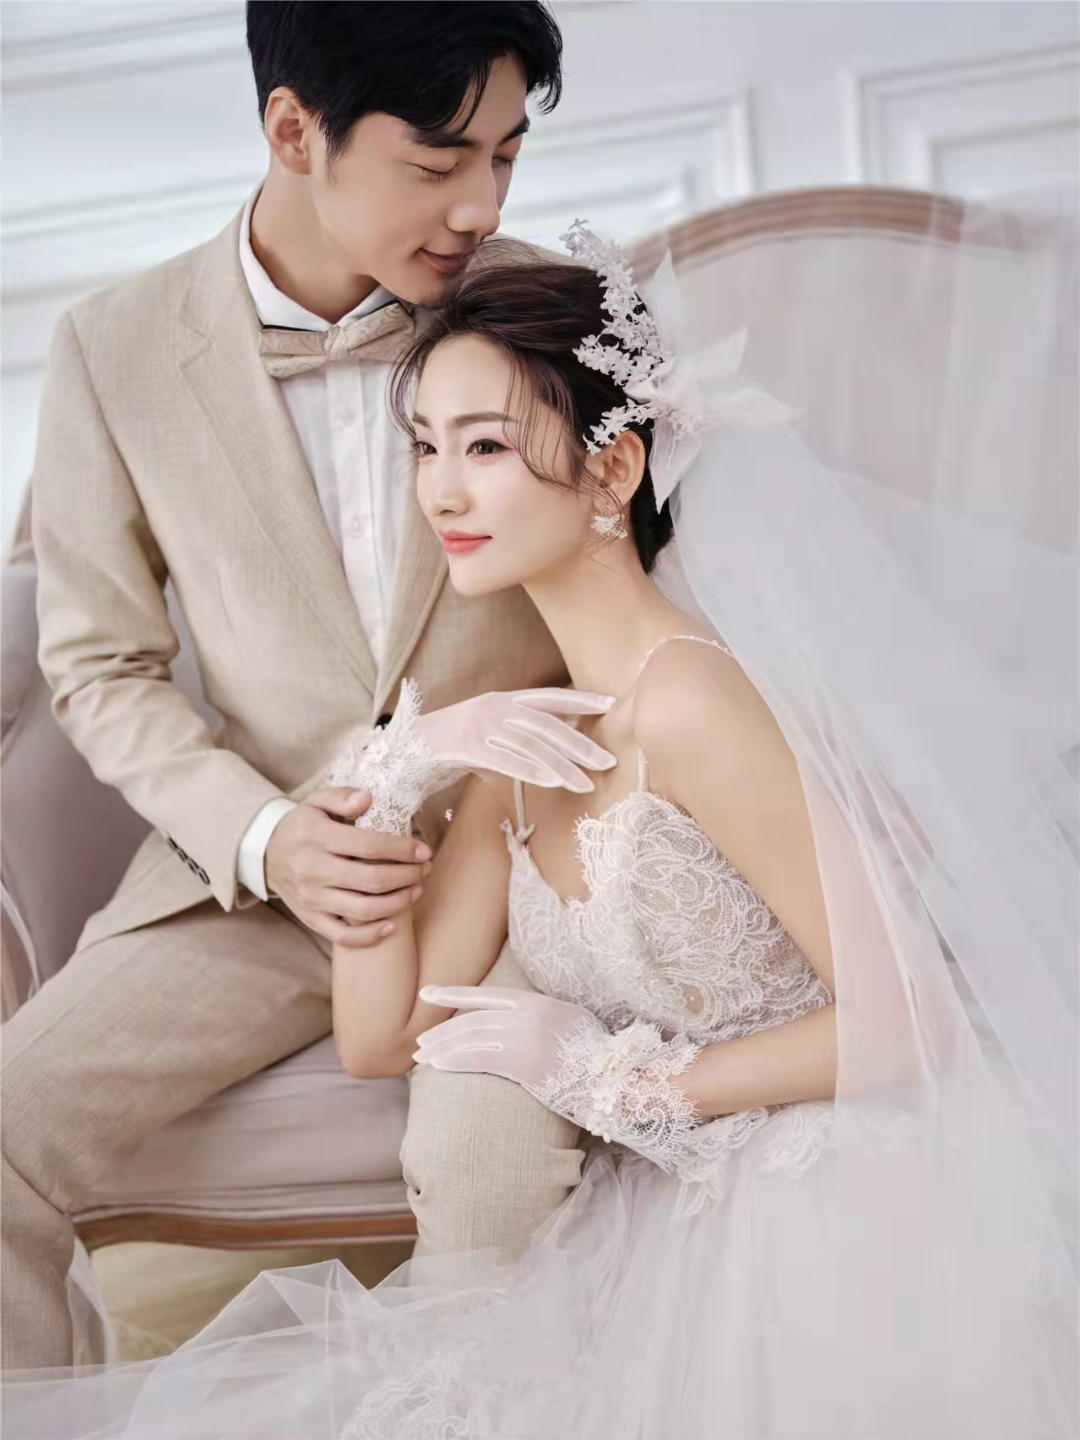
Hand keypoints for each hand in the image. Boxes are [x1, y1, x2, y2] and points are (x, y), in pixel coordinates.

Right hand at [265, 787, 431, 948]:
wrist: (265, 854)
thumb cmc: (302, 826)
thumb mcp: (316, 802)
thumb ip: (342, 797)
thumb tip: (368, 799)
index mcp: (317, 837)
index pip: (369, 845)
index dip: (402, 849)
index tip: (424, 850)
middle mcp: (313, 870)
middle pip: (372, 879)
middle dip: (407, 875)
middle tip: (424, 869)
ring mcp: (311, 898)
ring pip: (363, 909)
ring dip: (398, 902)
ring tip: (416, 890)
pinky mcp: (310, 918)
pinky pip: (343, 936)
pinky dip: (370, 936)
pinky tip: (391, 925)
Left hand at [413, 985, 601, 1089]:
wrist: (617, 1078)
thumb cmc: (596, 1057)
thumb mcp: (570, 1023)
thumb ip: (542, 1018)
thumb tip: (516, 1021)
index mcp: (539, 1002)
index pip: (487, 996)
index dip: (454, 994)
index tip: (428, 993)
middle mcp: (529, 1014)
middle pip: (474, 1019)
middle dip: (442, 1030)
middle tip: (419, 1041)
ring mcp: (526, 1036)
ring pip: (472, 1037)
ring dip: (443, 1047)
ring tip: (421, 1056)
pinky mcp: (524, 1061)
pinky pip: (480, 1058)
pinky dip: (455, 1060)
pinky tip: (437, 1065)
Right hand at [415, 689, 616, 792]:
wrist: (406, 747)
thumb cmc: (452, 744)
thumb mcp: (489, 731)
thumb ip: (518, 733)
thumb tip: (556, 744)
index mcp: (503, 698)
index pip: (548, 696)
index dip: (579, 699)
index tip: (610, 704)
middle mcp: (495, 706)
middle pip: (547, 725)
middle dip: (580, 745)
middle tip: (608, 761)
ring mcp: (481, 724)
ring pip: (531, 745)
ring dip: (563, 766)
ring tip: (587, 783)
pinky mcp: (467, 745)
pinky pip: (507, 760)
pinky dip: (533, 771)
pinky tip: (554, 782)